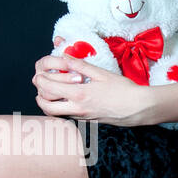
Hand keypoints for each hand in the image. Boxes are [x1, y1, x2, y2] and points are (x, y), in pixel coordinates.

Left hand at [32, 51, 154, 126]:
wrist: (139, 108)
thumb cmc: (123, 90)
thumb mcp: (101, 73)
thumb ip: (81, 65)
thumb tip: (65, 55)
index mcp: (80, 94)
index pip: (50, 89)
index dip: (40, 81)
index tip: (38, 75)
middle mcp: (78, 109)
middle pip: (47, 107)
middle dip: (38, 96)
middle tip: (39, 87)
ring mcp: (83, 118)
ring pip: (56, 114)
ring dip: (48, 105)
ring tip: (49, 95)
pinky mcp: (88, 122)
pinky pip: (68, 116)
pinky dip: (61, 109)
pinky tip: (66, 100)